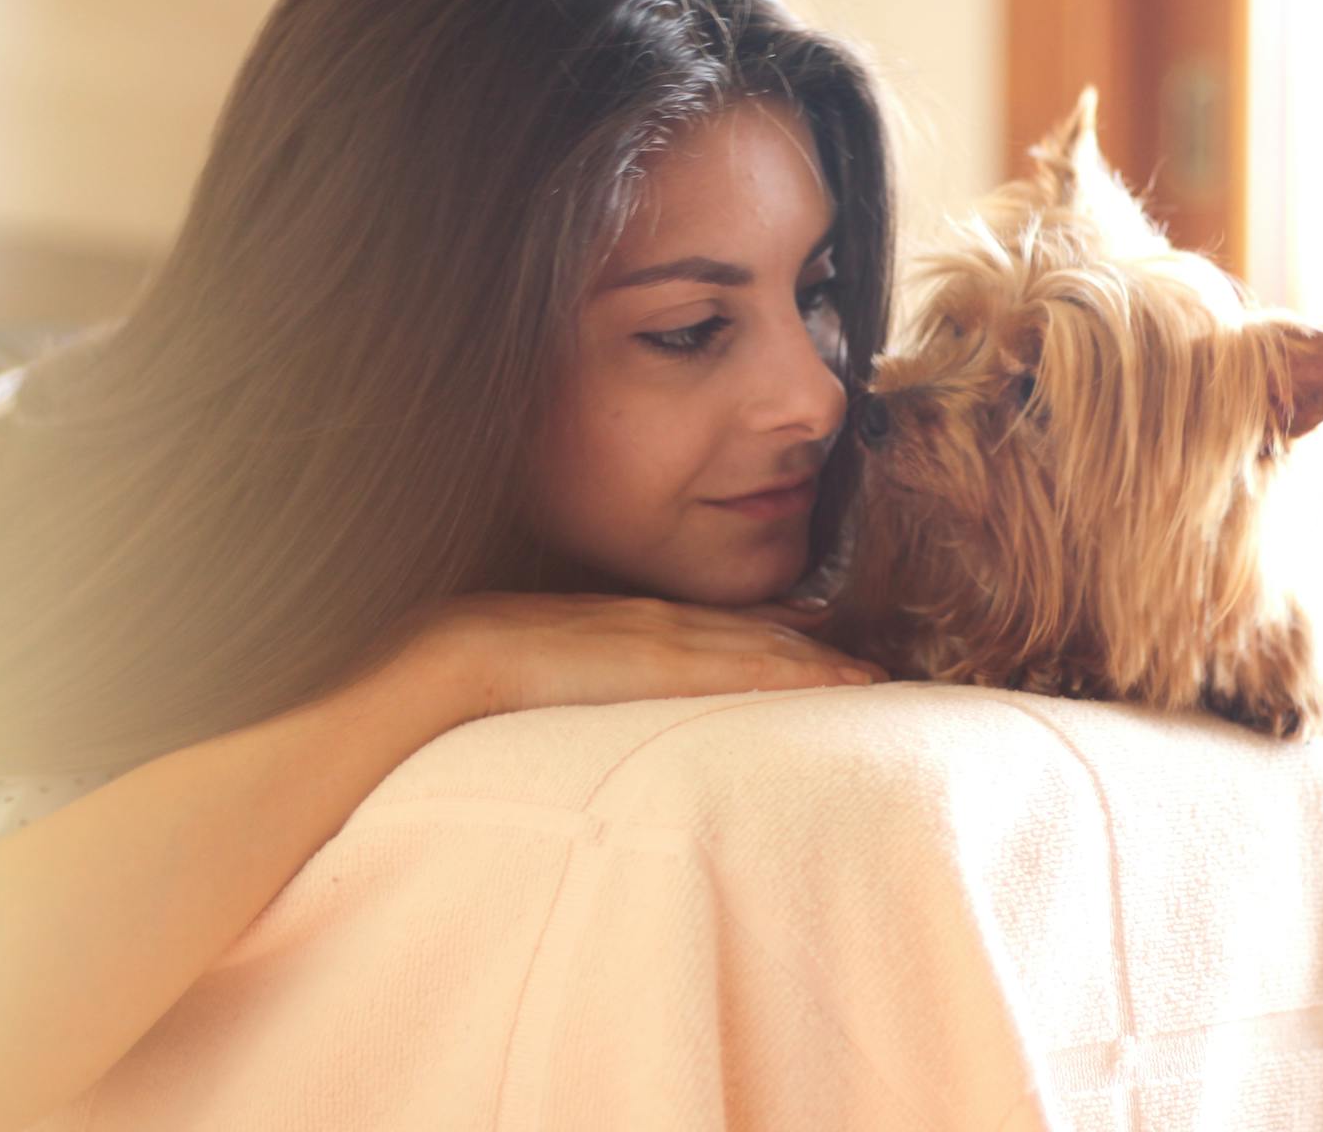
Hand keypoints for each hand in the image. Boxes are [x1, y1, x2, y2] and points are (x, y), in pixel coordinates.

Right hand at [413, 591, 887, 720]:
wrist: (450, 658)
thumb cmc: (481, 669)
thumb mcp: (545, 662)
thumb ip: (581, 675)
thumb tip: (593, 702)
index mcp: (631, 622)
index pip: (720, 627)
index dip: (775, 633)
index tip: (819, 638)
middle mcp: (660, 621)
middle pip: (757, 634)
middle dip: (815, 650)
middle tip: (872, 667)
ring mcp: (666, 640)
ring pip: (764, 647)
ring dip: (820, 663)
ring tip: (870, 678)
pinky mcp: (665, 667)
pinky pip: (749, 669)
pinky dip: (798, 672)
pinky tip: (836, 682)